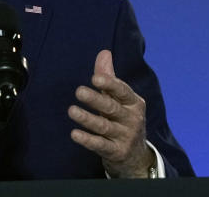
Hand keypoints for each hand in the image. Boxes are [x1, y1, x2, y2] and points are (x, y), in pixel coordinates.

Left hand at [68, 50, 155, 177]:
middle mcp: (132, 119)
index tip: (94, 78)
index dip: (109, 84)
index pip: (122, 91)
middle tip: (79, 91)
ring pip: (104, 126)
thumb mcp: (120, 100)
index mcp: (134, 102)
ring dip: (87, 119)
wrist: (136, 156)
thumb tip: (104, 52)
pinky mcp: (117, 152)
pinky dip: (87, 140)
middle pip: (112, 107)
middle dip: (95, 99)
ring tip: (71, 110)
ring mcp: (125, 137)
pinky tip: (74, 134)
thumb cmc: (123, 120)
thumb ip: (109, 77)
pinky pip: (100, 145)